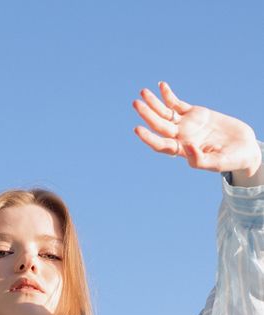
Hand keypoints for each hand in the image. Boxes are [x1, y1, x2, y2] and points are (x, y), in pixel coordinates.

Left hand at [133, 81, 261, 177]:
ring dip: (154, 103)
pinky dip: (169, 95)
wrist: (243, 147)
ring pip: (165, 113)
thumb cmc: (230, 160)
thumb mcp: (217, 163)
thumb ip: (200, 160)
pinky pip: (177, 104)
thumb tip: (187, 148)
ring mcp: (186, 125)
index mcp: (182, 151)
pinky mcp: (194, 113)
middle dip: (147, 115)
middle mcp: (180, 137)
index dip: (149, 138)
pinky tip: (161, 86)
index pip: (161, 145)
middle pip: (159, 125)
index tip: (138, 129)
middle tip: (136, 104)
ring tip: (143, 92)